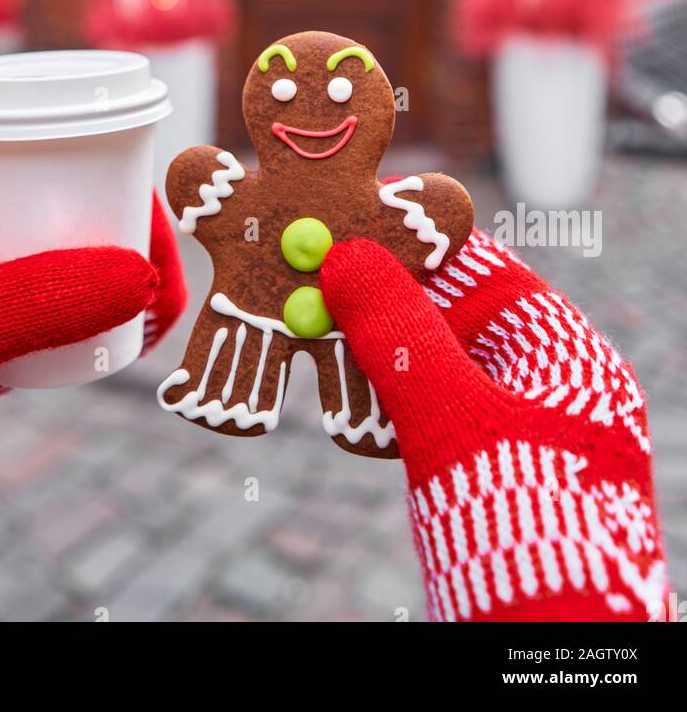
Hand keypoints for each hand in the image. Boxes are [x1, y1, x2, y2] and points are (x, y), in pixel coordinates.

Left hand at [0, 174, 185, 568]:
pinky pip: (58, 325)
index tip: (155, 221)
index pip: (43, 168)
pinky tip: (133, 341)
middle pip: (67, 219)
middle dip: (129, 239)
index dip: (111, 180)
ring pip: (69, 274)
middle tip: (169, 278)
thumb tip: (142, 281)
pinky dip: (103, 326)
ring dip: (123, 283)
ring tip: (162, 311)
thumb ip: (38, 300)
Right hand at [320, 224, 667, 621]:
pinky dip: (383, 402)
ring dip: (377, 349)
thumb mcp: (454, 422)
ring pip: (436, 369)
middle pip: (457, 318)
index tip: (354, 223)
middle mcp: (549, 390)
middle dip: (388, 297)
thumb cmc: (521, 529)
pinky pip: (429, 418)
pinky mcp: (486, 481)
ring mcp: (518, 437)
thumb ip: (400, 336)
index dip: (420, 246)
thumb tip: (349, 256)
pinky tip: (337, 396)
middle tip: (315, 273)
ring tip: (309, 325)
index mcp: (569, 359)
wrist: (541, 655)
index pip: (488, 273)